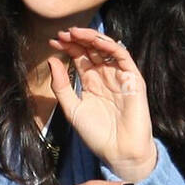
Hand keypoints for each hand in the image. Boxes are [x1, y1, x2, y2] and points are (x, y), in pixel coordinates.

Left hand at [47, 27, 157, 181]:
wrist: (119, 152)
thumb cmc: (97, 135)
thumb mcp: (72, 109)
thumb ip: (61, 86)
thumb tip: (51, 60)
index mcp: (91, 82)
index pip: (79, 57)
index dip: (67, 47)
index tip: (52, 41)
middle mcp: (106, 76)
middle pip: (91, 49)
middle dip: (77, 39)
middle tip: (63, 34)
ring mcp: (120, 76)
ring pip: (107, 49)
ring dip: (92, 38)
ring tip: (76, 33)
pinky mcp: (133, 79)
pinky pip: (123, 57)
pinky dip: (110, 46)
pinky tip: (96, 41)